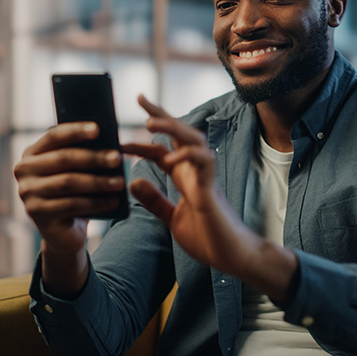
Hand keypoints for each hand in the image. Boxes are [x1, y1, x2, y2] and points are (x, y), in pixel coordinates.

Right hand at [13, 122, 124, 296]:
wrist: (63, 231)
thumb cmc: (73, 193)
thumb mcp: (75, 172)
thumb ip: (82, 155)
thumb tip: (108, 144)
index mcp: (31, 153)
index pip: (53, 136)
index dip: (76, 131)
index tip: (98, 129)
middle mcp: (23, 171)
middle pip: (63, 159)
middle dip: (94, 158)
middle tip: (118, 158)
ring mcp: (27, 193)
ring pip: (68, 182)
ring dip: (98, 182)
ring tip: (120, 182)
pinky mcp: (36, 213)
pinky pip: (71, 204)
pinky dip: (95, 202)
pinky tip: (113, 201)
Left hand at [123, 95, 260, 277]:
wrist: (232, 257)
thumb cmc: (208, 238)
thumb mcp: (172, 217)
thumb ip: (155, 200)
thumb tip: (133, 181)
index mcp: (184, 177)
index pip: (164, 148)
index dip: (146, 138)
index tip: (124, 130)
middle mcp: (195, 172)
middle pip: (179, 134)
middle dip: (161, 115)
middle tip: (140, 98)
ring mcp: (205, 178)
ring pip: (193, 140)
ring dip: (173, 128)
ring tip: (150, 123)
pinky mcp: (213, 190)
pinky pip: (205, 162)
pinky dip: (189, 155)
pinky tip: (171, 156)